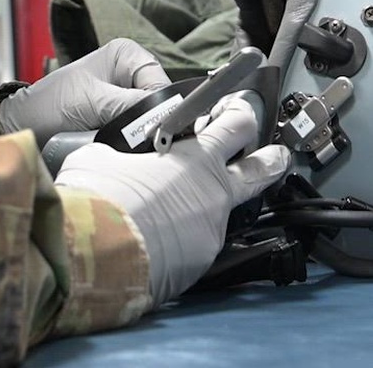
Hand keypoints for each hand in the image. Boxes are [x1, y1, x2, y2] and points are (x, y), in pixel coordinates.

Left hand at [0, 39, 172, 145]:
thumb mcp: (93, 102)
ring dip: (142, 133)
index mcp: (127, 54)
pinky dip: (133, 139)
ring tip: (130, 145)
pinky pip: (139, 129)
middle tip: (143, 141)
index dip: (161, 106)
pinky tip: (126, 148)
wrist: (27, 125)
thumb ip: (130, 106)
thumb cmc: (52, 104)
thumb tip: (163, 117)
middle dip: (151, 121)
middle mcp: (131, 71)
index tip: (157, 129)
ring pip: (151, 118)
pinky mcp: (121, 115)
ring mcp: (127, 94)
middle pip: (159, 101)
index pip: (160, 82)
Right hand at [53, 95, 290, 305]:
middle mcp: (214, 192)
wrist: (96, 255)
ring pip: (227, 214)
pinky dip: (184, 240)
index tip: (237, 109)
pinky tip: (162, 241)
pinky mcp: (200, 264)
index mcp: (196, 157)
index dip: (241, 112)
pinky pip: (198, 246)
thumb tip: (111, 160)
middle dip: (272, 159)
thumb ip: (118, 154)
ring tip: (192, 210)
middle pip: (261, 170)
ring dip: (212, 207)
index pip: (237, 124)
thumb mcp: (99, 158)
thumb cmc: (100, 199)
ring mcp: (211, 230)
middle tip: (276, 155)